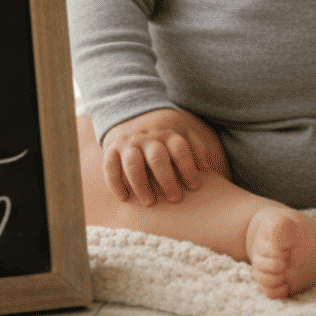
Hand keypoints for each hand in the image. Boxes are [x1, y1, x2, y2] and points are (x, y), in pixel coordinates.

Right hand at [99, 107, 228, 206]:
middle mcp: (147, 137)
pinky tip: (124, 198)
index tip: (195, 186)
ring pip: (133, 164)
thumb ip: (195, 147)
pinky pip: (110, 167)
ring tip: (150, 203)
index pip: (180, 148)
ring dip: (141, 185)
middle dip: (167, 180)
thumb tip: (205, 168)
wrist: (129, 112)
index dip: (188, 167)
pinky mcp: (111, 149)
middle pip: (157, 158)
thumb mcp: (181, 130)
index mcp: (167, 132)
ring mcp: (127, 143)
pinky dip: (115, 184)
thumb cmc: (162, 131)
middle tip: (175, 198)